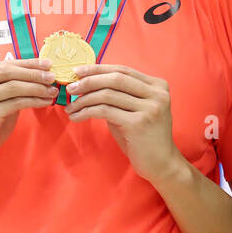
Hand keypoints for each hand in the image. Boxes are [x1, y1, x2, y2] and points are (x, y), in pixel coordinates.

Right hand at [0, 58, 57, 172]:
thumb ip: (6, 87)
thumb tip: (36, 74)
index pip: (1, 64)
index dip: (26, 63)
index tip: (46, 63)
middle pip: (6, 72)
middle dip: (33, 72)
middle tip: (52, 75)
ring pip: (13, 87)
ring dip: (36, 87)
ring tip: (52, 90)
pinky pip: (15, 103)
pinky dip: (33, 101)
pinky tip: (44, 102)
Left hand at [64, 64, 181, 181]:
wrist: (161, 164)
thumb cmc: (143, 137)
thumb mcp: (134, 110)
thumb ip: (119, 95)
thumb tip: (87, 83)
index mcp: (157, 86)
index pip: (123, 70)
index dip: (98, 69)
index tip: (78, 71)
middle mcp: (157, 94)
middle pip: (115, 79)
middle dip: (89, 81)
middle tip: (71, 88)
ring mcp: (149, 108)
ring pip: (107, 95)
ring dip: (84, 100)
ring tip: (71, 107)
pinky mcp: (138, 123)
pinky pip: (104, 111)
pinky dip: (86, 112)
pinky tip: (77, 117)